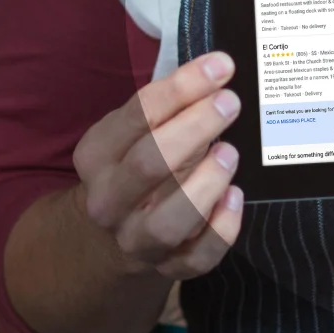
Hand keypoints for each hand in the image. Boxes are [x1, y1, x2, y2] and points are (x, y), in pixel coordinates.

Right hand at [72, 53, 244, 280]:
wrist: (113, 233)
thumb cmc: (140, 161)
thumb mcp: (139, 129)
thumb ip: (173, 103)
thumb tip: (220, 69)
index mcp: (97, 154)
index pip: (137, 116)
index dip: (182, 87)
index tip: (221, 66)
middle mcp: (110, 200)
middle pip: (149, 164)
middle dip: (194, 129)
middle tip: (230, 103)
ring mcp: (136, 239)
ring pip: (168, 222)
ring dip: (205, 184)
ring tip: (230, 152)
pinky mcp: (168, 266)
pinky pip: (196, 258)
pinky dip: (221, 229)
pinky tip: (235, 197)